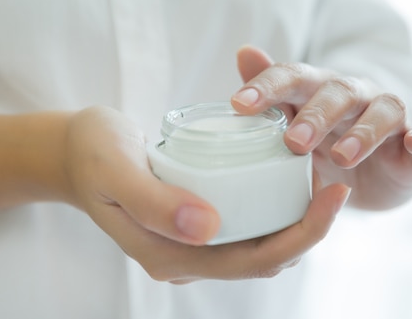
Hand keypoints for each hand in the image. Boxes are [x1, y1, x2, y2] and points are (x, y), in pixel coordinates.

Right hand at [63, 106, 349, 282]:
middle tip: (337, 184)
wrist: (73, 150)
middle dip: (309, 229)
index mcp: (169, 255)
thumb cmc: (92, 153)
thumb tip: (208, 228)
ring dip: (296, 221)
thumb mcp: (116, 168)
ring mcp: (190, 243)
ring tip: (321, 181)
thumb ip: (155, 201)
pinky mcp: (194, 223)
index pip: (252, 261)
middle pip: (264, 257)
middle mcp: (185, 257)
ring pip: (259, 245)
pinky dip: (273, 209)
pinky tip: (288, 179)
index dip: (302, 234)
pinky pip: (246, 226)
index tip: (334, 192)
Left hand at [231, 46, 411, 209]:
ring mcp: (391, 118)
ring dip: (365, 132)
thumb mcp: (295, 121)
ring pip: (384, 112)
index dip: (268, 86)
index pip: (295, 78)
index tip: (239, 104)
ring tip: (342, 158)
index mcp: (320, 90)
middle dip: (317, 115)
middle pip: (339, 93)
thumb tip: (244, 50)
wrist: (371, 177)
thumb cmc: (326, 143)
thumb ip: (274, 91)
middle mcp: (357, 96)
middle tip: (293, 142)